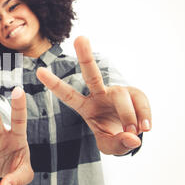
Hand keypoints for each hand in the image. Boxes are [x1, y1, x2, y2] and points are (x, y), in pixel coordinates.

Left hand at [36, 36, 151, 155]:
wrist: (131, 135)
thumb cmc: (113, 137)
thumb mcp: (109, 146)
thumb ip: (117, 144)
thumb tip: (132, 137)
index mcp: (85, 106)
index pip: (67, 94)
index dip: (54, 83)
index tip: (39, 71)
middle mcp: (99, 94)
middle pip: (91, 74)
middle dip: (85, 56)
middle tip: (80, 38)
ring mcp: (117, 92)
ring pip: (120, 96)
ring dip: (128, 116)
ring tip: (134, 131)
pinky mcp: (134, 93)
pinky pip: (140, 101)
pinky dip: (144, 115)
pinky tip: (146, 127)